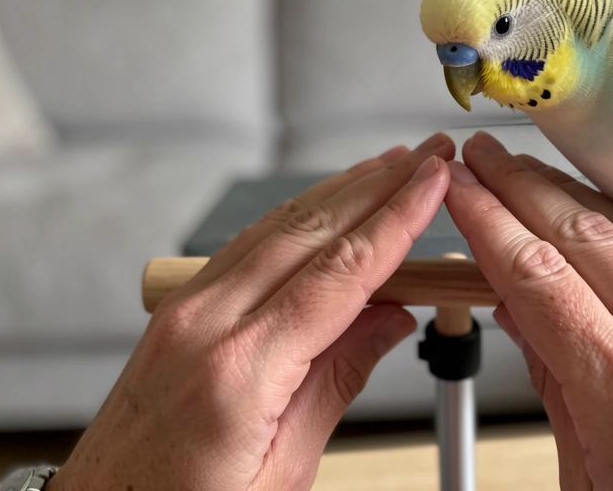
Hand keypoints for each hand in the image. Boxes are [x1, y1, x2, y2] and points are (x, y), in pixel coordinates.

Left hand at [50, 134, 453, 490]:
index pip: (340, 272)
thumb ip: (338, 382)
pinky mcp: (178, 307)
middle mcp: (206, 323)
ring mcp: (186, 308)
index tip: (434, 181)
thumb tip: (393, 317)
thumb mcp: (284, 471)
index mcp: (240, 372)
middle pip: (312, 230)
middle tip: (428, 154)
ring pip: (279, 225)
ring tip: (392, 165)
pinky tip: (330, 201)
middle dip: (379, 184)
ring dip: (343, 189)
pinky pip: (249, 243)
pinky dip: (300, 214)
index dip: (396, 220)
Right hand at [445, 132, 612, 489]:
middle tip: (487, 159)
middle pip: (587, 236)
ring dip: (580, 198)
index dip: (490, 222)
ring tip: (538, 176)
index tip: (461, 189)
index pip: (539, 275)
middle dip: (525, 187)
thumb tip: (517, 311)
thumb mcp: (585, 481)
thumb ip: (552, 384)